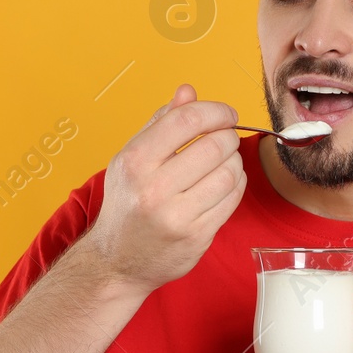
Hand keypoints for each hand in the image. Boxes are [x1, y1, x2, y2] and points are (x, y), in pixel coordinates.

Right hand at [83, 84, 245, 294]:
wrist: (116, 261)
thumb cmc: (127, 204)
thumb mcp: (131, 159)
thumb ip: (160, 122)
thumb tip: (187, 91)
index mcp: (134, 162)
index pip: (187, 120)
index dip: (215, 111)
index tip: (225, 113)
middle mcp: (153, 189)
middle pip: (215, 145)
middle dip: (227, 136)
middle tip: (224, 139)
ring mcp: (177, 216)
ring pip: (230, 173)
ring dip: (235, 162)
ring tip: (223, 163)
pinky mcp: (197, 236)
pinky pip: (233, 199)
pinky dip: (236, 185)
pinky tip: (224, 183)